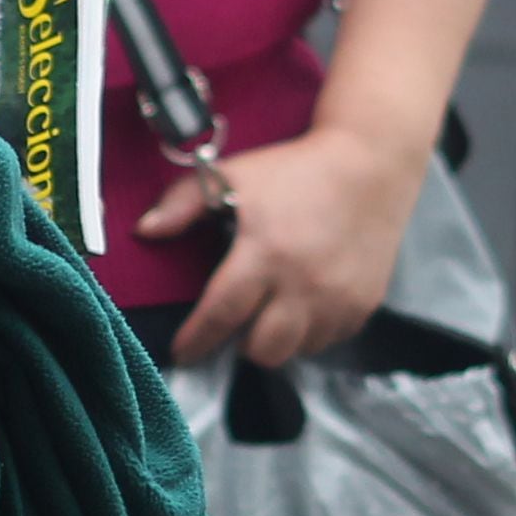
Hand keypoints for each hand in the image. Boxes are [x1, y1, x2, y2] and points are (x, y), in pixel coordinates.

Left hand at [147, 121, 424, 366]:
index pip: (222, 313)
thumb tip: (144, 230)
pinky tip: (303, 306)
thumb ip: (182, 203)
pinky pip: (329, 341)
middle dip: (240, 345)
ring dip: (276, 341)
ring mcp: (338, 298)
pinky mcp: (364, 304)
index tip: (182, 351)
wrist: (371, 163)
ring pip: (296, 351)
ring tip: (270, 314)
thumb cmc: (295, 170)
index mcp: (266, 251)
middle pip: (262, 349)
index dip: (196, 339)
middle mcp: (304, 282)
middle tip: (235, 324)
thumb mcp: (233, 175)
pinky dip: (310, 334)